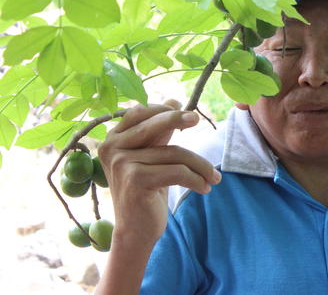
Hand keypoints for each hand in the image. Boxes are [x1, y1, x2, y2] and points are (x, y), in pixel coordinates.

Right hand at [98, 99, 220, 247]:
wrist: (136, 230)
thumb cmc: (146, 190)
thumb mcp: (151, 156)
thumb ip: (159, 131)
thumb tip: (174, 99)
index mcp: (113, 138)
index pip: (141, 112)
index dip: (164, 110)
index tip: (187, 114)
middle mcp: (112, 147)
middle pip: (155, 124)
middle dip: (180, 119)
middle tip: (197, 120)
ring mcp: (122, 163)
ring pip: (175, 153)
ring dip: (201, 165)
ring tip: (213, 177)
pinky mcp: (135, 180)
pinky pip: (177, 172)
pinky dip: (197, 180)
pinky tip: (205, 188)